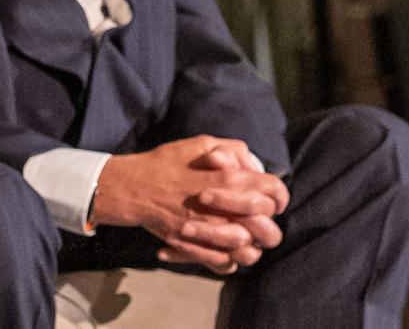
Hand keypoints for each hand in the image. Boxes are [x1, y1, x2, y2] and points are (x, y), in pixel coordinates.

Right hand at [93, 136, 287, 273]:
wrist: (131, 189)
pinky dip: (228, 259)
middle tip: (253, 215)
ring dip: (248, 243)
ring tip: (239, 233)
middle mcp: (222, 209)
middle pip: (267, 226)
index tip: (268, 195)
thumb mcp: (200, 144)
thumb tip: (255, 165)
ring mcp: (209, 233)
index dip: (277, 193)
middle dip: (264, 220)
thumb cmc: (164, 164)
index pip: (274, 191)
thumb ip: (233, 151)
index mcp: (227, 179)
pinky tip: (222, 246)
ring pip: (249, 250)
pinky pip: (226, 264)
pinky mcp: (195, 249)